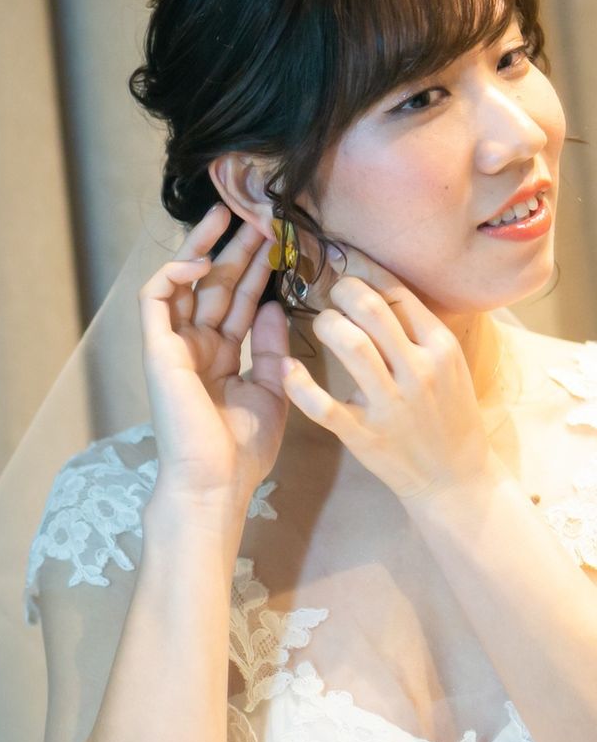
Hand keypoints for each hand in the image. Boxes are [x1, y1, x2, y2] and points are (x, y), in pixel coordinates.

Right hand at [138, 203, 289, 511]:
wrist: (215, 482)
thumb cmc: (242, 448)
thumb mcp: (272, 390)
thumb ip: (272, 347)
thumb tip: (275, 306)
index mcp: (219, 355)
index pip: (238, 300)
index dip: (257, 269)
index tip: (280, 241)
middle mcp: (194, 344)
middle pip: (214, 283)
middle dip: (236, 248)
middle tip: (258, 214)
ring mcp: (173, 344)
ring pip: (184, 281)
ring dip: (204, 247)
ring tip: (227, 216)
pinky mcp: (156, 348)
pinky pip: (155, 298)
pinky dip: (173, 273)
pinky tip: (200, 259)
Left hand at [280, 245, 493, 503]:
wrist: (456, 480)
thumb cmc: (446, 412)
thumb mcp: (447, 364)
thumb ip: (415, 326)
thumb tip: (372, 278)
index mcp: (441, 347)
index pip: (397, 292)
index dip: (362, 269)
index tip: (340, 260)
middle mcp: (419, 371)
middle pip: (371, 309)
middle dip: (340, 291)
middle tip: (330, 294)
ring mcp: (391, 404)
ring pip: (350, 344)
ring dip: (326, 324)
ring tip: (322, 325)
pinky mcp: (364, 435)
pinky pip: (323, 405)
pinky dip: (298, 384)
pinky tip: (286, 368)